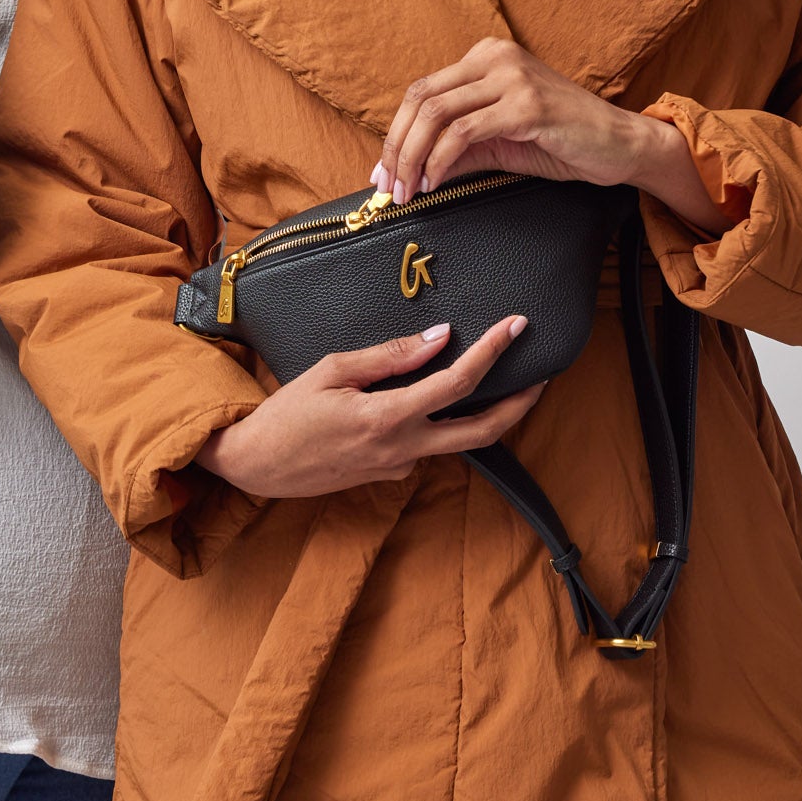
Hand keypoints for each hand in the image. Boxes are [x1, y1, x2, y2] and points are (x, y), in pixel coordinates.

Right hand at [193, 315, 544, 497]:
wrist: (258, 465)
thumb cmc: (287, 413)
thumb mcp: (332, 370)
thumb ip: (390, 356)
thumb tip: (440, 337)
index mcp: (388, 417)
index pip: (457, 383)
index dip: (492, 352)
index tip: (515, 326)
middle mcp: (403, 448)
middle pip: (483, 432)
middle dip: (520, 404)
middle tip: (543, 375)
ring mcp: (399, 466)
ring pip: (458, 441)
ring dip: (485, 414)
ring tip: (502, 383)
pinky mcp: (389, 474)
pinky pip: (426, 446)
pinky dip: (438, 423)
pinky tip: (429, 402)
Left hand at [371, 36, 734, 234]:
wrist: (620, 145)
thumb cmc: (560, 142)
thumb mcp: (496, 144)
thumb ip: (451, 150)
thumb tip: (404, 171)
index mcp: (486, 58)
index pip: (420, 92)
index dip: (393, 134)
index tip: (382, 173)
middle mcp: (496, 58)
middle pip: (420, 100)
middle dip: (396, 149)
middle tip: (389, 188)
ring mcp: (512, 78)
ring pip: (436, 114)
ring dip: (413, 159)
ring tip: (408, 192)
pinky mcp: (526, 105)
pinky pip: (463, 132)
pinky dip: (440, 161)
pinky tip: (435, 183)